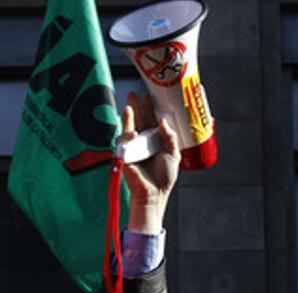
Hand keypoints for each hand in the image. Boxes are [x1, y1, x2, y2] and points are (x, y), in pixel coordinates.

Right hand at [120, 91, 179, 234]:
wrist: (155, 193)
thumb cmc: (164, 177)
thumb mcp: (174, 154)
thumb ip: (170, 137)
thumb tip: (162, 122)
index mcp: (155, 140)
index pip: (151, 120)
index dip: (150, 108)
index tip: (149, 95)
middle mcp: (143, 141)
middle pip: (139, 120)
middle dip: (136, 106)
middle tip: (135, 93)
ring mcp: (133, 147)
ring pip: (128, 127)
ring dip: (128, 116)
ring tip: (130, 105)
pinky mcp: (125, 155)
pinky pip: (122, 142)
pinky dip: (126, 135)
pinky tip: (132, 131)